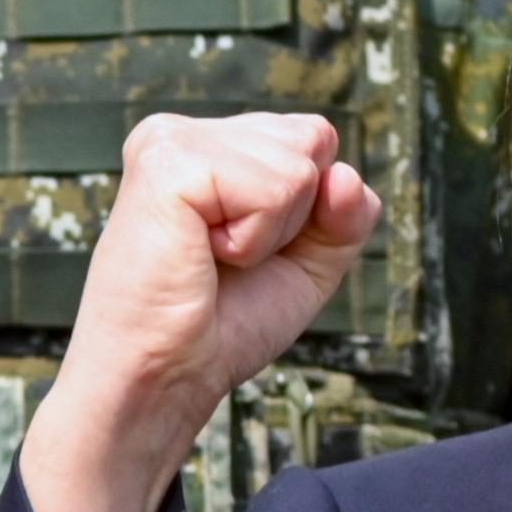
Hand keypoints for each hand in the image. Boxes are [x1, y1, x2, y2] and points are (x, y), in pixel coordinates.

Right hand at [19, 115, 382, 511]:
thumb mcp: (310, 260)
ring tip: (210, 259)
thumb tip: (343, 173)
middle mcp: (185, 132)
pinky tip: (202, 256)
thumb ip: (346, 211)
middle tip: (226, 259)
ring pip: (300, 164)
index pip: (315, 137)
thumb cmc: (222, 324)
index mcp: (211, 145)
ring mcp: (171, 140)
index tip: (246, 251)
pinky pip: (276, 187)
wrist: (165, 379)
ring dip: (273, 234)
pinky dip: (255, 240)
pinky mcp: (167, 163)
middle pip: (314, 139)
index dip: (311, 208)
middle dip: (297, 216)